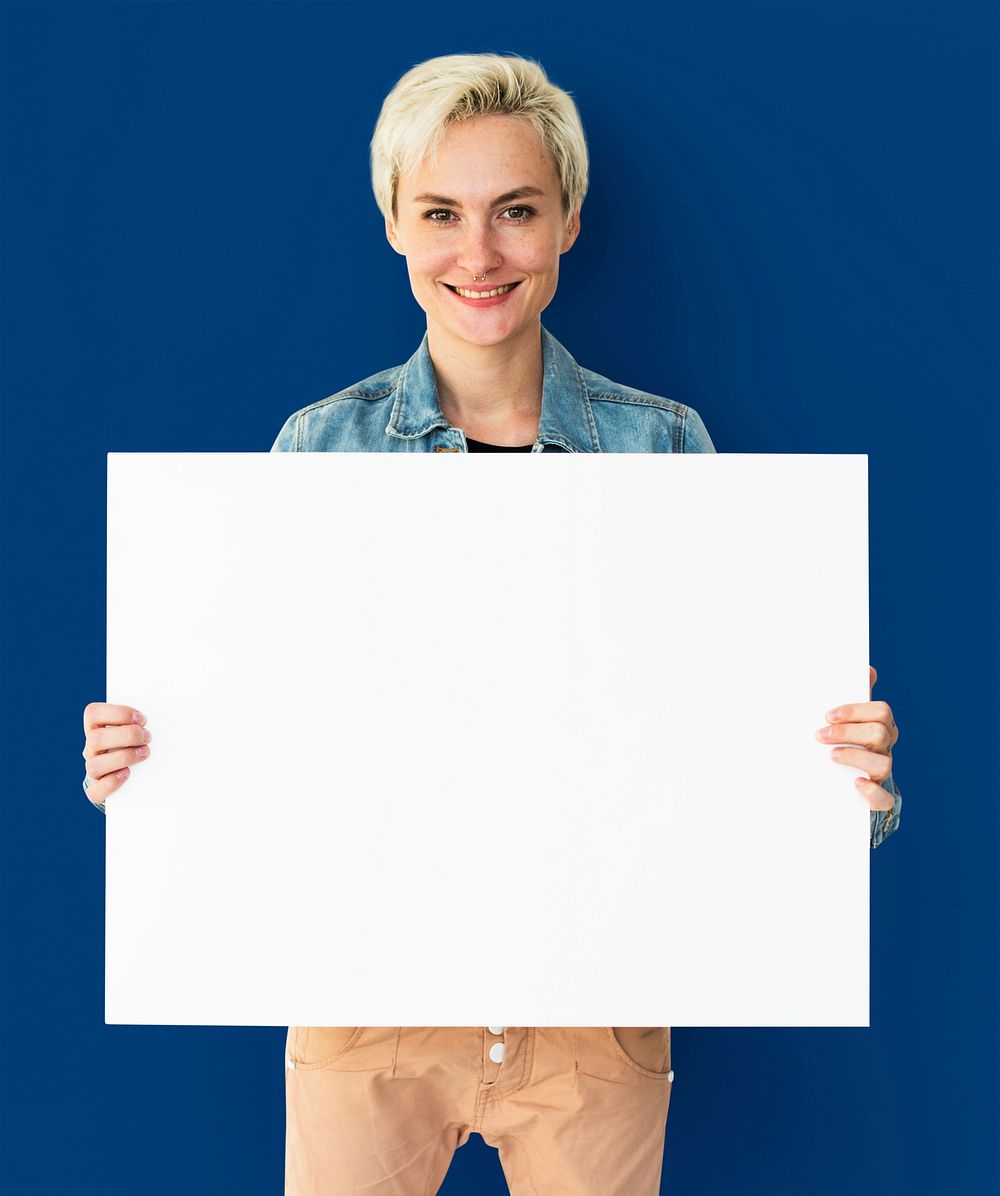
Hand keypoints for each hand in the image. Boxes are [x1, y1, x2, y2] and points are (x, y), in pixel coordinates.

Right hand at [82, 702, 151, 807]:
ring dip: (123, 757)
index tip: (142, 719)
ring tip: (145, 753)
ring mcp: (93, 770)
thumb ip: (142, 722)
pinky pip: (95, 792)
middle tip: (148, 737)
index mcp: (97, 728)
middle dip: (127, 736)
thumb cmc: (138, 744)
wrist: (131, 775)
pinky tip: (127, 774)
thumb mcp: (138, 729)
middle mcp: (91, 749)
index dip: (118, 713)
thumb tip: (167, 716)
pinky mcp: (97, 791)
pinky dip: (111, 783)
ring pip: (94, 765)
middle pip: (95, 739)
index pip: (93, 713)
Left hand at [815, 665, 897, 810]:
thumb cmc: (842, 740)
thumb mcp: (845, 719)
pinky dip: (871, 792)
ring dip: (855, 758)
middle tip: (820, 735)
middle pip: (880, 734)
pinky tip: (855, 784)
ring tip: (831, 756)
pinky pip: (884, 799)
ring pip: (884, 764)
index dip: (855, 712)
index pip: (881, 711)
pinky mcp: (877, 798)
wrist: (838, 779)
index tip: (828, 714)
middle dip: (848, 732)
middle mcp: (885, 749)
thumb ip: (853, 695)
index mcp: (880, 726)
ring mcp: (882, 773)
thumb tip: (866, 669)